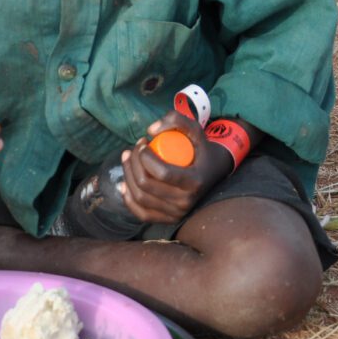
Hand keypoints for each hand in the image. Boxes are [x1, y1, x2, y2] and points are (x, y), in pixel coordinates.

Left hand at [118, 111, 234, 223]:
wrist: (213, 172)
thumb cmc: (201, 149)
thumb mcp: (195, 129)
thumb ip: (176, 119)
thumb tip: (150, 131)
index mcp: (194, 182)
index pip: (161, 173)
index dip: (144, 157)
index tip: (143, 143)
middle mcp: (185, 202)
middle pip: (146, 185)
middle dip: (132, 164)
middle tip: (133, 149)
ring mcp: (176, 214)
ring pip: (140, 198)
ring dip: (126, 176)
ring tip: (127, 159)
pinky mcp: (167, 219)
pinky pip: (141, 213)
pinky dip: (128, 198)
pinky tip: (124, 183)